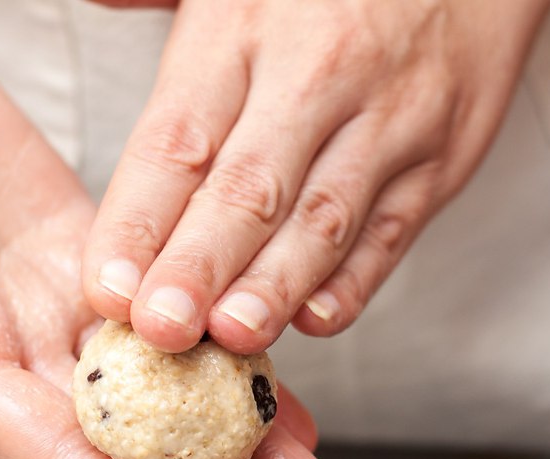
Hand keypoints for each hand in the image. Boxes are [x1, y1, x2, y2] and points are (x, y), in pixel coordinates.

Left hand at [81, 0, 549, 353]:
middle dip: (199, 266)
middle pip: (248, 188)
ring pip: (322, 218)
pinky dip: (356, 280)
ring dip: (276, 284)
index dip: (139, 221)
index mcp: (244, 29)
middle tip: (162, 329)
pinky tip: (317, 320)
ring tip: (233, 336)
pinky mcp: (441, 157)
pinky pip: (393, 229)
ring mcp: (387, 121)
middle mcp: (317, 76)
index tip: (109, 288)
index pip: (178, 139)